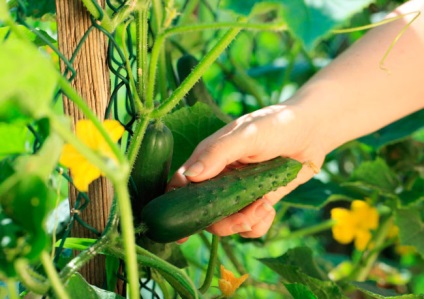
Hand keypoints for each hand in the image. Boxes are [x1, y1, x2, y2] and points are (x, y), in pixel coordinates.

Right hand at [168, 102, 326, 241]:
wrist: (312, 132)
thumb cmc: (276, 125)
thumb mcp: (246, 134)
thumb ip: (218, 153)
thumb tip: (189, 177)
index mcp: (208, 158)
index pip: (182, 184)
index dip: (176, 205)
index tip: (181, 225)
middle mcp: (218, 178)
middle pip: (203, 212)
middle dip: (222, 221)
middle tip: (245, 216)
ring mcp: (237, 193)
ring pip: (225, 223)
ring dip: (244, 222)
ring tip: (264, 206)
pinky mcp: (256, 203)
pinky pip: (249, 226)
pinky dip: (258, 223)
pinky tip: (269, 207)